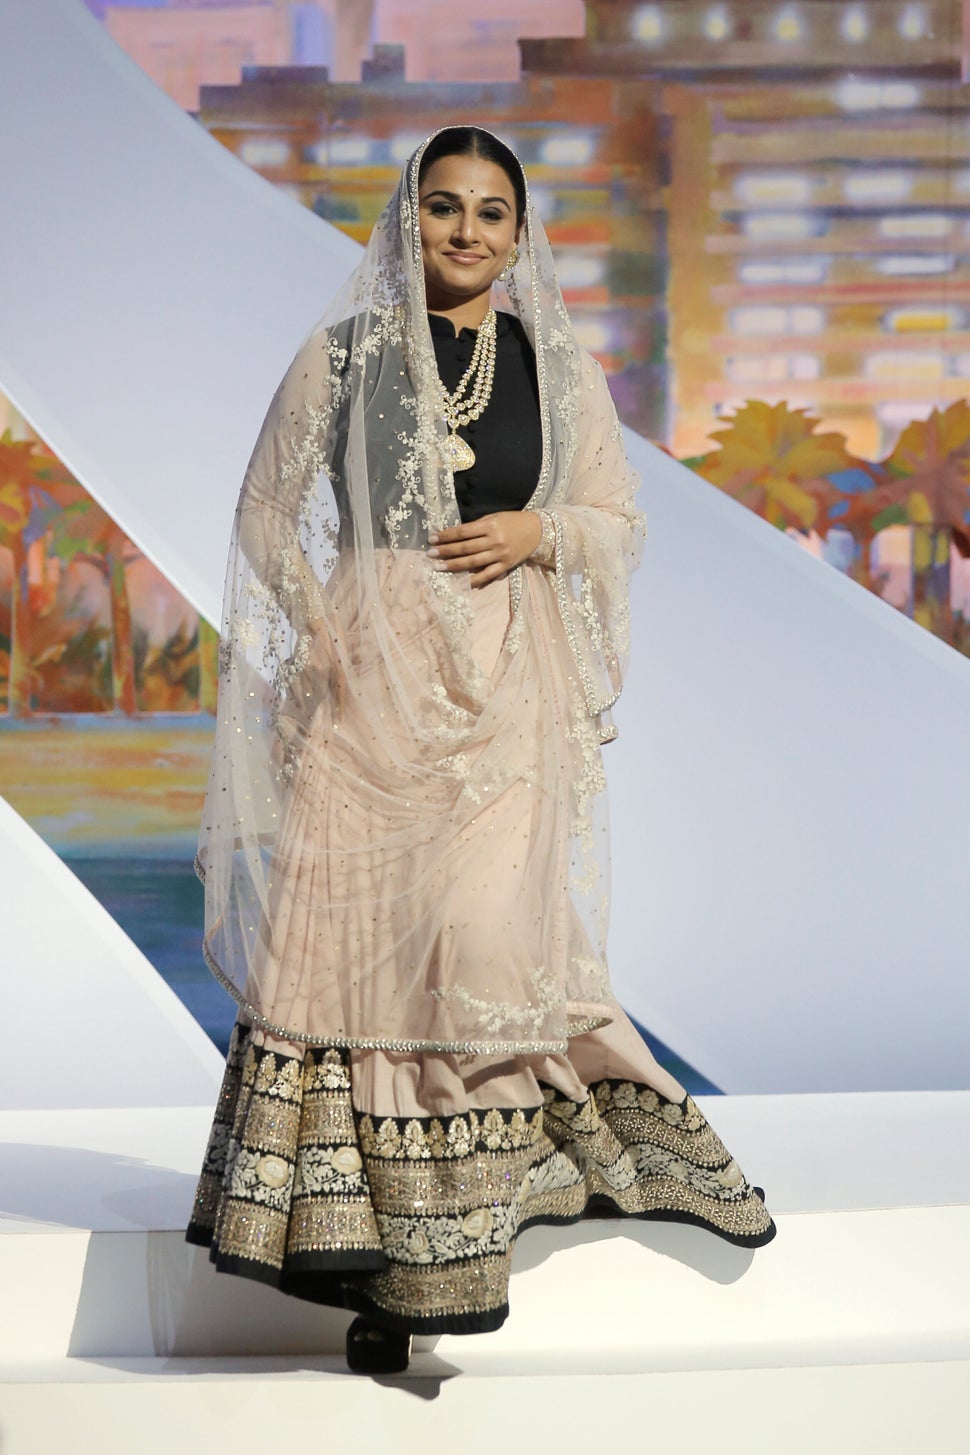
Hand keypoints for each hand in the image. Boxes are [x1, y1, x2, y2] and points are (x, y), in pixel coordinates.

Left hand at [428, 511, 542, 587]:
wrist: (537, 530)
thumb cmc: (512, 521)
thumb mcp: (494, 517)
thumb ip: (476, 526)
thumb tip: (454, 535)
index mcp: (490, 525)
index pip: (462, 532)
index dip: (446, 536)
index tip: (432, 538)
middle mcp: (494, 540)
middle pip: (465, 548)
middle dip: (446, 551)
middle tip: (430, 554)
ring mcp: (500, 554)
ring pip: (473, 562)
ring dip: (454, 565)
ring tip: (439, 567)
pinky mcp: (506, 566)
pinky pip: (488, 574)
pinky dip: (475, 579)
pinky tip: (462, 582)